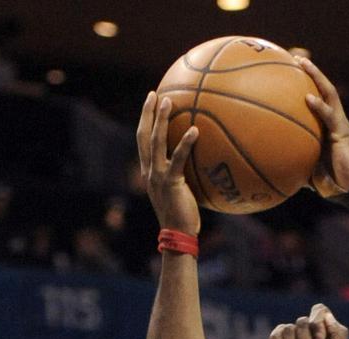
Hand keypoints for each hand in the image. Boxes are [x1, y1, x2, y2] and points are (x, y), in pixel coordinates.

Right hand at [137, 92, 200, 235]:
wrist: (178, 234)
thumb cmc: (184, 214)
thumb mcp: (181, 190)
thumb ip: (185, 173)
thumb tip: (204, 159)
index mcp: (149, 171)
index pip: (143, 140)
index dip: (145, 120)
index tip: (150, 102)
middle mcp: (149, 171)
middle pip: (143, 136)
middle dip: (147, 113)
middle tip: (154, 94)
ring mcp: (157, 176)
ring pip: (155, 142)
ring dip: (160, 120)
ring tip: (168, 101)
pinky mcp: (170, 182)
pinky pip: (177, 159)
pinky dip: (185, 143)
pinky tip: (195, 130)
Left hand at [297, 58, 348, 196]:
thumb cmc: (331, 182)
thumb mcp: (305, 169)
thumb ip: (291, 162)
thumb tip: (266, 167)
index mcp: (324, 125)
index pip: (315, 97)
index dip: (304, 83)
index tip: (287, 70)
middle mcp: (333, 119)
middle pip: (322, 88)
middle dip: (310, 71)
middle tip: (294, 56)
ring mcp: (339, 124)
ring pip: (329, 93)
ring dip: (316, 76)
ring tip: (302, 63)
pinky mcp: (343, 132)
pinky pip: (330, 116)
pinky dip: (319, 106)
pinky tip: (307, 98)